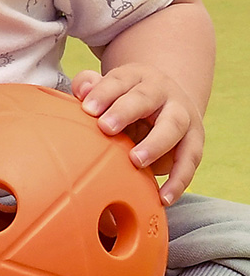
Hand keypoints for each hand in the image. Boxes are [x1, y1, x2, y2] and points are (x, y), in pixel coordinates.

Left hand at [71, 64, 204, 204]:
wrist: (167, 101)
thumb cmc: (125, 98)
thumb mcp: (109, 87)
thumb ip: (92, 86)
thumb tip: (82, 91)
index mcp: (137, 78)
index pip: (119, 81)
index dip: (104, 93)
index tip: (88, 108)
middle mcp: (163, 93)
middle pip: (146, 98)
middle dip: (126, 111)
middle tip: (106, 127)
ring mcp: (182, 116)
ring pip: (174, 126)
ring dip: (156, 145)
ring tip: (136, 161)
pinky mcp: (194, 140)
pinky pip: (189, 160)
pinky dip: (179, 180)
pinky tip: (163, 197)